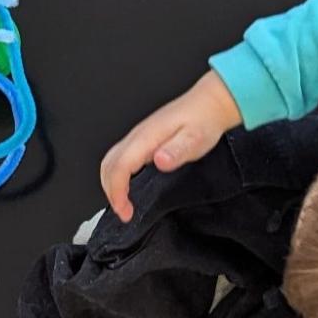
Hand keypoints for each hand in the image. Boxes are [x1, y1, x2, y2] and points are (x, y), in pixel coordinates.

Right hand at [99, 70, 242, 221]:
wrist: (209, 105)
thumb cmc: (203, 121)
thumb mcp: (196, 139)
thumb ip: (177, 151)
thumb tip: (159, 160)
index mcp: (147, 136)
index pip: (119, 166)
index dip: (117, 191)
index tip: (125, 211)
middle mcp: (138, 136)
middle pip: (108, 165)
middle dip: (110, 192)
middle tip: (124, 213)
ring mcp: (138, 137)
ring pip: (111, 162)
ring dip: (111, 184)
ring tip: (123, 204)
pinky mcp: (142, 140)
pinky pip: (120, 159)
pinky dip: (117, 176)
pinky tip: (128, 187)